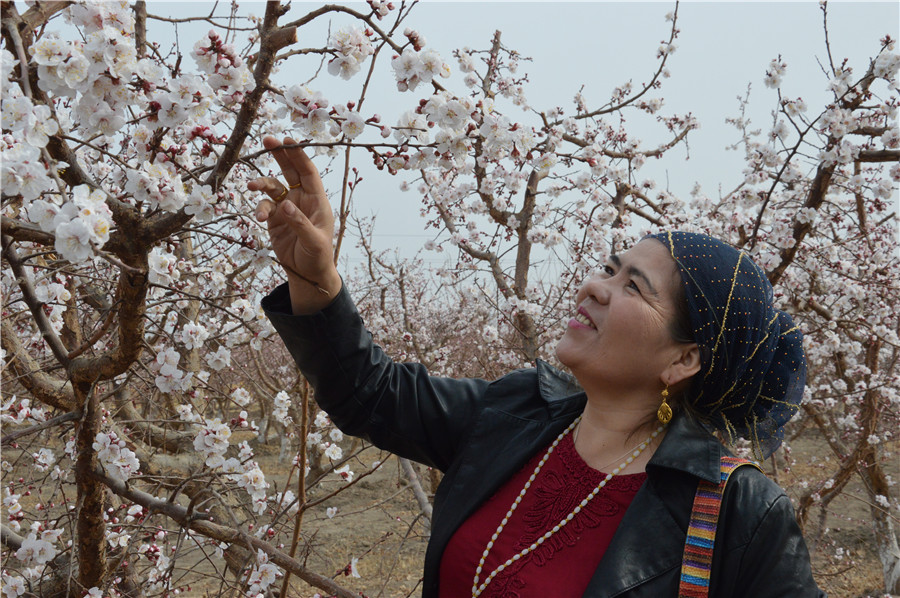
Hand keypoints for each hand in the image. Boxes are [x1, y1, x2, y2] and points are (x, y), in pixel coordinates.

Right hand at [250, 135, 341, 312]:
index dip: (298, 155)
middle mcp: (301, 199)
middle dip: (279, 155)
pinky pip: (264, 206)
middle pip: (290, 171)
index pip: (308, 172)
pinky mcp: (275, 219)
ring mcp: (287, 208)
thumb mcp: (314, 241)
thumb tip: (286, 206)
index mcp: (317, 200)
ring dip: (262, 184)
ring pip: (272, 187)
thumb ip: (300, 223)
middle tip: (267, 140)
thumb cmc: (319, 256)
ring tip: (251, 187)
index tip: (287, 140)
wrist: (308, 273)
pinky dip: (259, 208)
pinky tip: (258, 217)